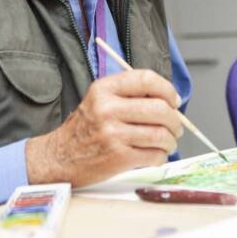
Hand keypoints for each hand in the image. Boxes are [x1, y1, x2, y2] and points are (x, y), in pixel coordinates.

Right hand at [25, 68, 182, 186]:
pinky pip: (153, 155)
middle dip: (175, 120)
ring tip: (167, 142)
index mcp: (104, 89)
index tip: (173, 100)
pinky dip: (160, 156)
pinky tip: (155, 155)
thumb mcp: (99, 100)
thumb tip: (168, 100)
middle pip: (159, 109)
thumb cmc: (85, 129)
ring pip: (160, 134)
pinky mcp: (118, 157)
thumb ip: (129, 95)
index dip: (167, 89)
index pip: (146, 79)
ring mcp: (113, 134)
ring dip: (170, 141)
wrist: (59, 157)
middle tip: (176, 127)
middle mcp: (107, 109)